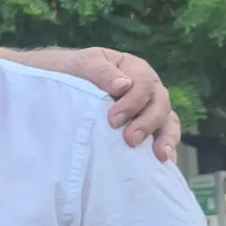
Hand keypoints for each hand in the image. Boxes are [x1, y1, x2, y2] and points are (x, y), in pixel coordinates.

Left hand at [50, 47, 179, 162]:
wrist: (57, 81)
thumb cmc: (72, 70)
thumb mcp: (83, 64)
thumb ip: (101, 72)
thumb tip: (124, 86)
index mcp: (134, 69)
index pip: (144, 83)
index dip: (133, 102)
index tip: (113, 119)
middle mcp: (146, 88)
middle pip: (159, 103)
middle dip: (147, 123)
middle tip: (130, 139)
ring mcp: (147, 108)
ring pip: (167, 120)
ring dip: (166, 138)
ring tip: (161, 155)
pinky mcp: (144, 126)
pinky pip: (162, 135)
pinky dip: (166, 147)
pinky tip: (164, 162)